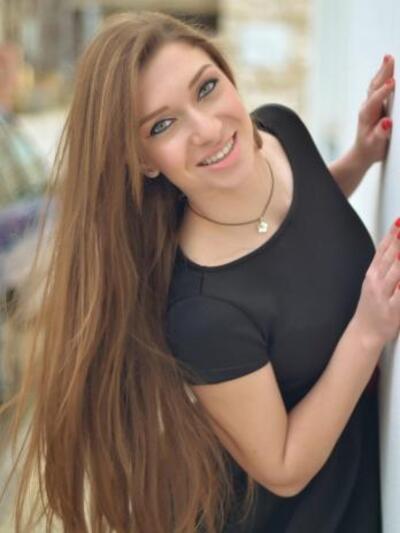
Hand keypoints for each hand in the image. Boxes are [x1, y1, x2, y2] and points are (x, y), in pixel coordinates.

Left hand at [353, 55, 394, 168]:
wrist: (362, 153)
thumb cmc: (370, 149)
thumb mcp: (375, 144)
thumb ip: (381, 134)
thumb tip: (387, 122)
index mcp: (367, 116)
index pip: (375, 101)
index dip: (384, 92)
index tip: (393, 82)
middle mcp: (367, 107)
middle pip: (374, 87)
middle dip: (383, 73)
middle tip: (389, 58)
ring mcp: (369, 105)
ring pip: (375, 85)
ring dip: (382, 71)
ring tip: (388, 58)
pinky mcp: (374, 105)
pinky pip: (378, 88)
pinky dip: (383, 77)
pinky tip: (388, 69)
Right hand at [353, 218, 399, 347]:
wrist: (365, 332)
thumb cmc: (371, 308)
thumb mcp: (373, 283)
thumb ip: (384, 266)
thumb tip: (395, 250)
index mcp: (372, 274)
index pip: (383, 249)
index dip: (392, 234)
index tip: (398, 221)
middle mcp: (377, 282)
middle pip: (391, 256)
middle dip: (399, 240)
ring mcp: (385, 294)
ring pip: (397, 271)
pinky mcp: (394, 309)